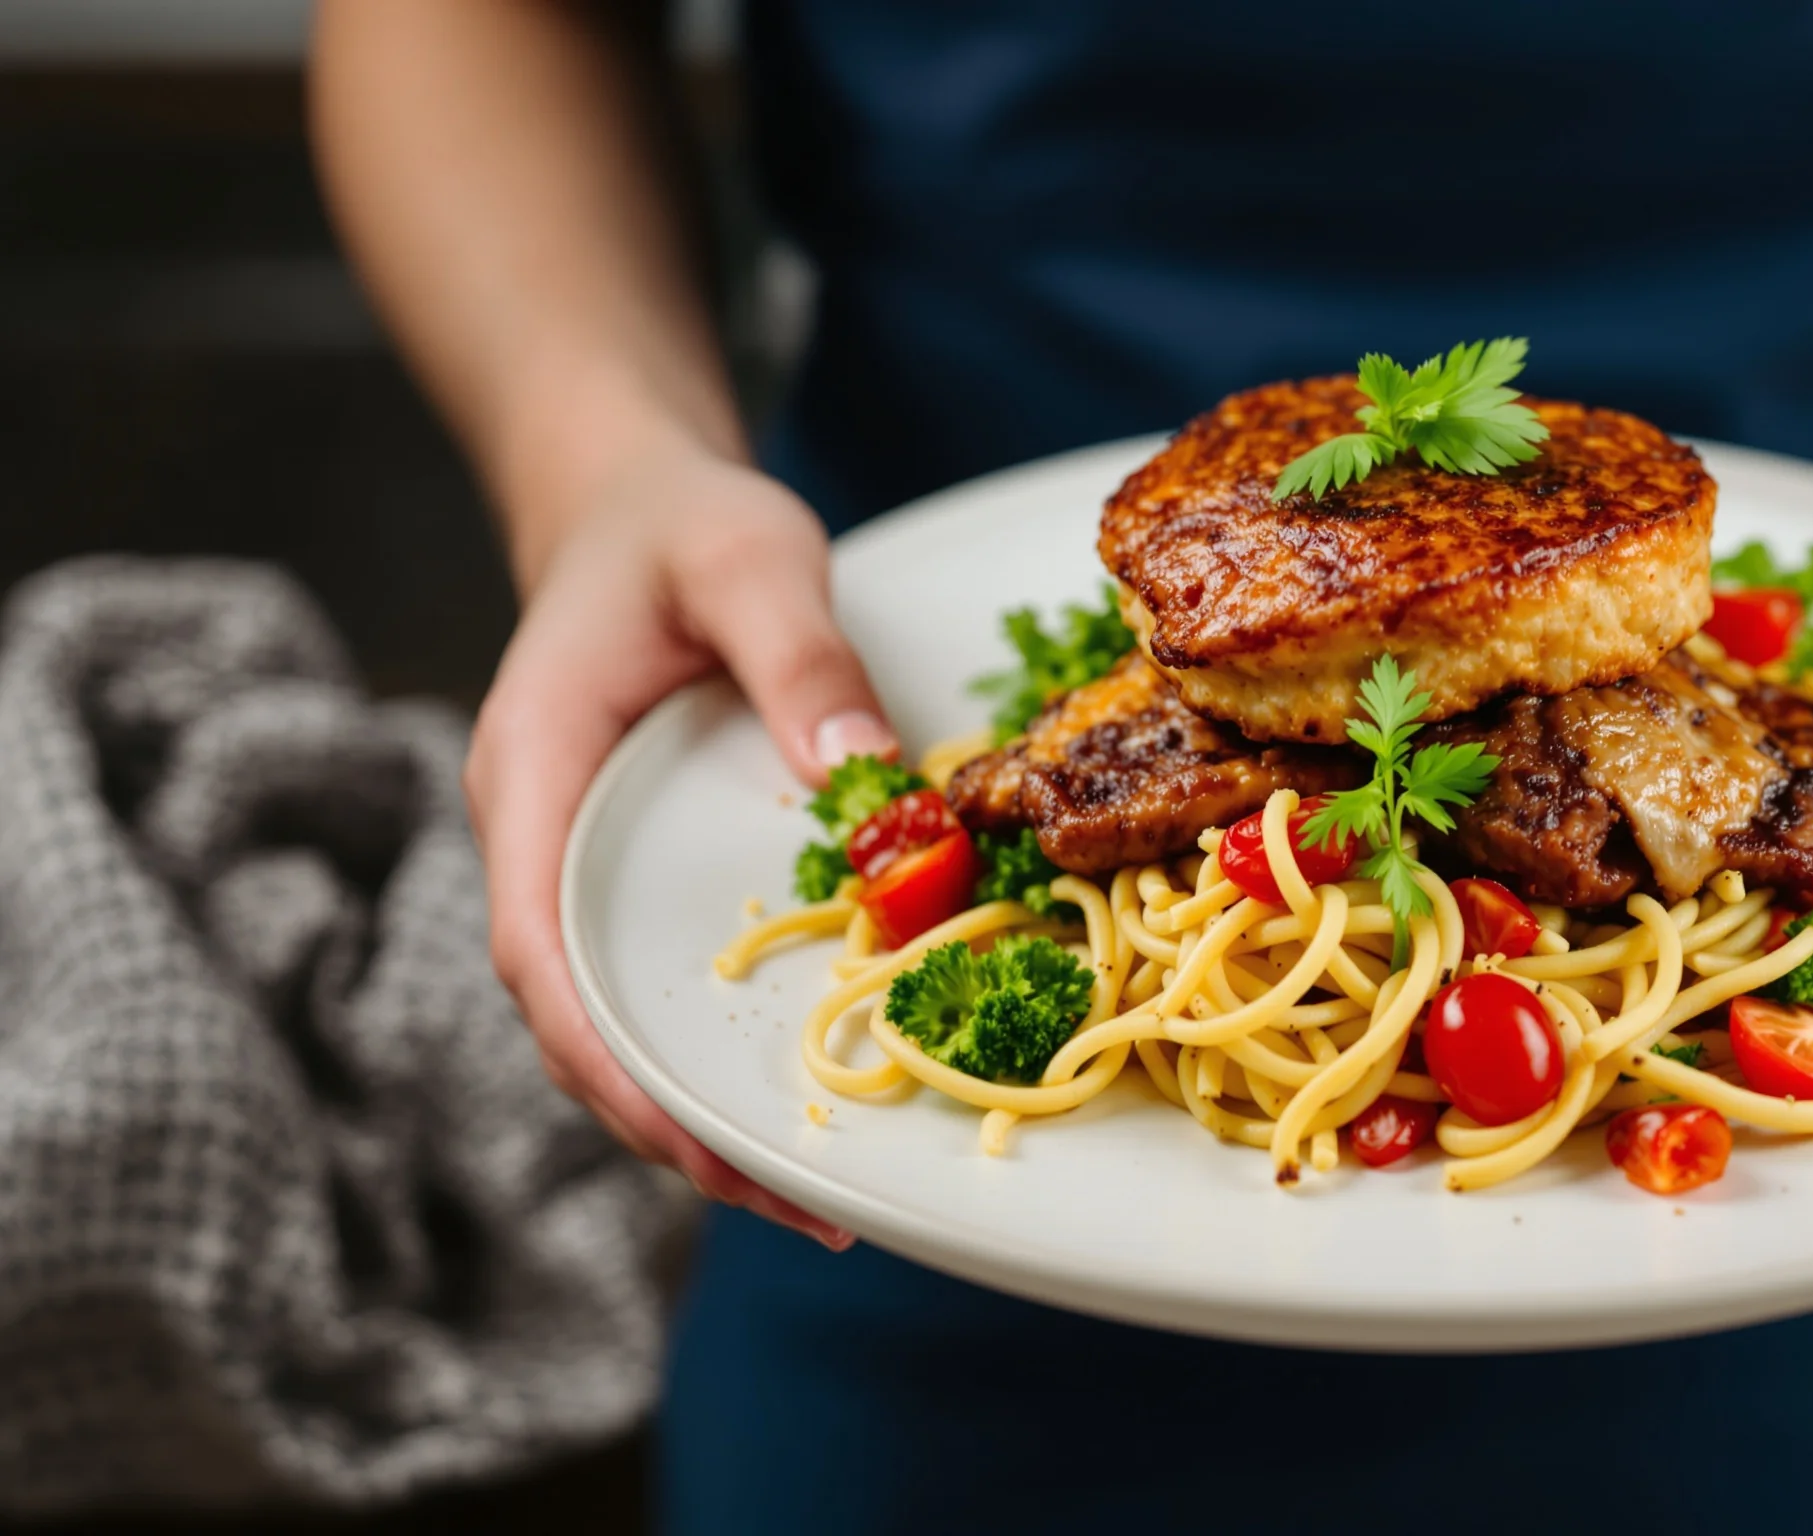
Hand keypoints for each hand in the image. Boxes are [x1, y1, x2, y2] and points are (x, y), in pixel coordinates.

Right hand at [464, 448, 897, 1246]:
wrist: (634, 502)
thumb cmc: (678, 526)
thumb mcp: (746, 558)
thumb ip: (797, 654)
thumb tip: (855, 774)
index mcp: (535, 774)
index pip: (541, 950)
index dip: (607, 1059)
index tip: (689, 1135)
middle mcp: (542, 840)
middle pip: (578, 1020)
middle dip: (668, 1125)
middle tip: (797, 1206)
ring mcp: (582, 863)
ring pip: (616, 1018)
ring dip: (694, 1111)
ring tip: (812, 1196)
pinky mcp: (634, 872)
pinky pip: (660, 980)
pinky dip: (716, 1050)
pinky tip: (802, 1093)